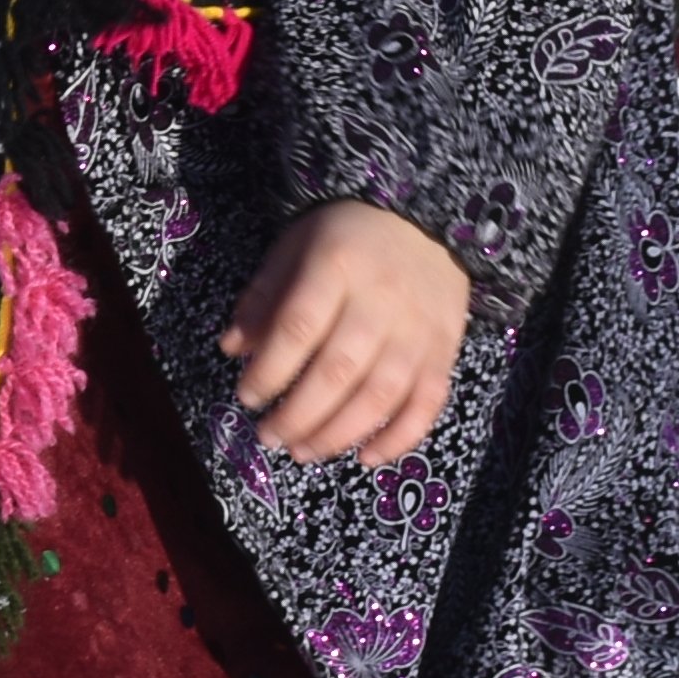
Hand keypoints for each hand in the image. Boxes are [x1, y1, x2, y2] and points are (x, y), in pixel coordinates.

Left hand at [222, 201, 473, 468]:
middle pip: (337, 371)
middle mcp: (381, 302)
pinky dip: (398, 438)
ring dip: (337, 434)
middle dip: (297, 415)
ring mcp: (418, 332)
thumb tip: (234, 350)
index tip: (246, 398)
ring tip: (303, 452)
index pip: (297, 329)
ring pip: (379, 397)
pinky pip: (426, 405)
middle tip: (268, 437)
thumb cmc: (347, 235)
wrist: (427, 220)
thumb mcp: (296, 246)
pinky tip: (365, 457)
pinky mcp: (445, 352)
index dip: (269, 372)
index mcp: (336, 267)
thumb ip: (264, 296)